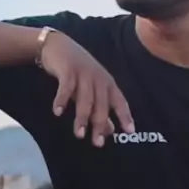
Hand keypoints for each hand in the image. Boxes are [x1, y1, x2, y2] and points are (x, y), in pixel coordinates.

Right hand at [40, 31, 134, 146]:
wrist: (59, 45)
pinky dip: (62, 100)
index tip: (130, 131)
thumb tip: (110, 131)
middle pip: (101, 105)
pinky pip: (66, 87)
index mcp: (108, 84)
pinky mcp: (68, 70)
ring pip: (85, 99)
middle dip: (100, 124)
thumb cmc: (79, 72)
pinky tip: (58, 112)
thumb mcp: (92, 90)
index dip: (125, 116)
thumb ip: (100, 110)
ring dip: (82, 117)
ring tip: (79, 134)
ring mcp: (84, 74)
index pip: (119, 102)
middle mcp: (99, 79)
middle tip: (97, 143)